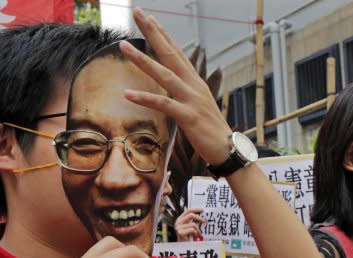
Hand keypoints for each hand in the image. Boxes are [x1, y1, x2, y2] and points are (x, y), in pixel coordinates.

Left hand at [120, 9, 231, 165]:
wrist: (228, 150)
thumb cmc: (211, 130)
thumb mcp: (199, 105)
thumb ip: (186, 92)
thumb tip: (174, 85)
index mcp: (195, 82)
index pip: (177, 52)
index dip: (163, 34)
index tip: (150, 18)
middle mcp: (193, 85)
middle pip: (170, 53)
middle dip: (153, 32)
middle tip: (137, 12)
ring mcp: (191, 100)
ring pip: (164, 74)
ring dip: (142, 60)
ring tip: (123, 45)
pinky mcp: (188, 116)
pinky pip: (163, 105)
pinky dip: (145, 98)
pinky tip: (127, 94)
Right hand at [174, 207, 204, 241]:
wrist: (184, 248)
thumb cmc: (189, 238)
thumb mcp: (190, 228)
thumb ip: (193, 221)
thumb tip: (202, 216)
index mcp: (180, 219)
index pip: (188, 211)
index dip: (195, 209)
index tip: (202, 210)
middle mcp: (177, 222)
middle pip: (190, 215)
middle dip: (199, 218)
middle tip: (205, 221)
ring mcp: (178, 227)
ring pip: (193, 224)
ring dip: (198, 230)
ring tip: (198, 235)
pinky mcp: (180, 232)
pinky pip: (193, 230)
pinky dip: (196, 234)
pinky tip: (195, 237)